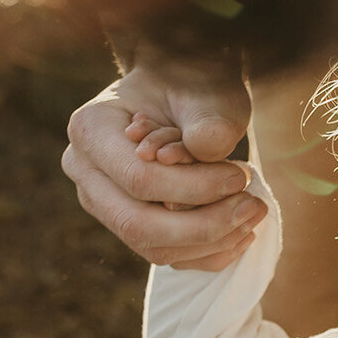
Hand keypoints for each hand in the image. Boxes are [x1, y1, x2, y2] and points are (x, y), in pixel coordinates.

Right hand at [61, 57, 264, 269]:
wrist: (179, 88)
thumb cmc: (192, 83)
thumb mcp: (206, 89)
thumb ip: (207, 116)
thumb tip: (208, 149)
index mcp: (90, 128)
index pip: (139, 180)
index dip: (195, 188)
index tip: (242, 176)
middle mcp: (84, 171)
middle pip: (137, 224)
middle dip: (202, 225)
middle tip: (252, 208)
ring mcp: (101, 203)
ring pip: (151, 247)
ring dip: (209, 242)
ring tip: (253, 215)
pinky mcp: (126, 224)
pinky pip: (164, 254)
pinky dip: (206, 254)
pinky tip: (242, 234)